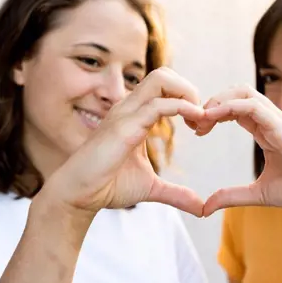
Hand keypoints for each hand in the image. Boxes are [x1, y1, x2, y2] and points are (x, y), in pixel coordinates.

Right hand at [42, 67, 206, 216]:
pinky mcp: (124, 127)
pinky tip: (195, 122)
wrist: (79, 196)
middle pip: (164, 74)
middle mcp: (129, 108)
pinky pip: (157, 105)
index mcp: (135, 115)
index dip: (188, 100)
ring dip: (188, 94)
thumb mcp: (151, 188)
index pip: (165, 88)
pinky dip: (181, 107)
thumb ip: (177, 194)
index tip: (201, 126)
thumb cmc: (108, 187)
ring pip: (161, 79)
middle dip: (190, 90)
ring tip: (199, 120)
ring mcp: (125, 114)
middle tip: (202, 119)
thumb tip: (201, 208)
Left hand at [196, 85, 281, 216]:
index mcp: (266, 131)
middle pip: (235, 94)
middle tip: (194, 122)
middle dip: (211, 102)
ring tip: (200, 117)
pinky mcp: (281, 125)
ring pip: (242, 92)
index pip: (234, 110)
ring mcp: (277, 120)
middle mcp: (271, 120)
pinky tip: (212, 117)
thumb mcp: (257, 194)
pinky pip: (251, 105)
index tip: (197, 130)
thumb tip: (205, 208)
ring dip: (217, 100)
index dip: (213, 115)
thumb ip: (231, 196)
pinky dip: (229, 106)